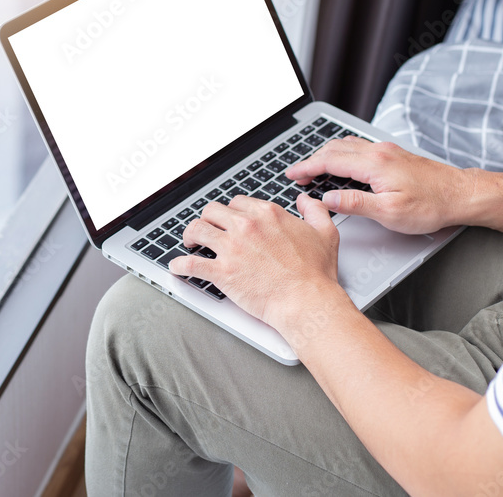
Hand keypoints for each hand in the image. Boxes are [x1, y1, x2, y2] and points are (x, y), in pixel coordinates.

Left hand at [168, 194, 340, 331]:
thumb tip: (305, 200)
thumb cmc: (316, 274)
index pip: (237, 203)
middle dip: (208, 219)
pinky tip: (177, 267)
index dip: (231, 211)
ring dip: (190, 235)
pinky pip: (190, 264)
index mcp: (267, 214)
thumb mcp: (325, 233)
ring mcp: (232, 248)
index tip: (229, 220)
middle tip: (207, 229)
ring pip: (197, 230)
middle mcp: (246, 226)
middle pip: (212, 211)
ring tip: (190, 242)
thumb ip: (315, 211)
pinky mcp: (222, 272)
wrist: (307, 301)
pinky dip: (180, 265)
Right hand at [287, 137, 469, 234]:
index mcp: (374, 164)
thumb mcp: (390, 213)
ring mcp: (387, 150)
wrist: (463, 194)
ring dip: (325, 156)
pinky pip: (358, 147)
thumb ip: (355, 203)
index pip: (329, 161)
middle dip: (311, 161)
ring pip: (346, 146)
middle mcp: (379, 152)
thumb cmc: (432, 206)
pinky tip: (341, 163)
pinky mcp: (393, 154)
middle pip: (334, 149)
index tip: (292, 174)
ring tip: (314, 170)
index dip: (307, 167)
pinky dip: (341, 154)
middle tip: (298, 175)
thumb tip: (328, 199)